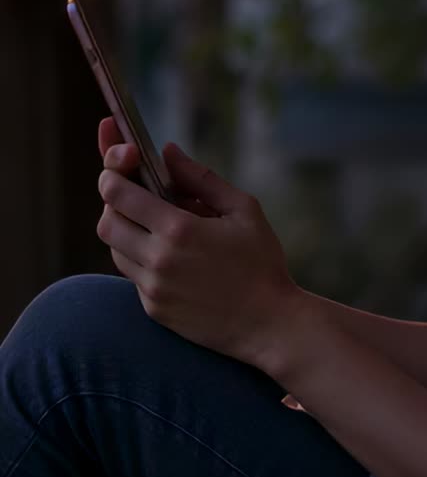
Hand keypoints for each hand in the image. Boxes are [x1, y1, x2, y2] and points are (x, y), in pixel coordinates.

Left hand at [96, 118, 303, 367]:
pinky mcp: (154, 310)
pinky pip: (133, 277)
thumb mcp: (243, 210)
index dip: (112, 174)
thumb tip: (168, 152)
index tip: (119, 166)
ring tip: (158, 226)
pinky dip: (142, 260)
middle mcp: (158, 260)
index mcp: (179, 229)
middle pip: (107, 223)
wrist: (269, 324)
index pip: (118, 194)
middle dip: (114, 203)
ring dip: (127, 232)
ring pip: (115, 250)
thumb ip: (201, 178)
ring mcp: (153, 289)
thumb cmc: (262, 263)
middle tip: (135, 195)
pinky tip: (172, 258)